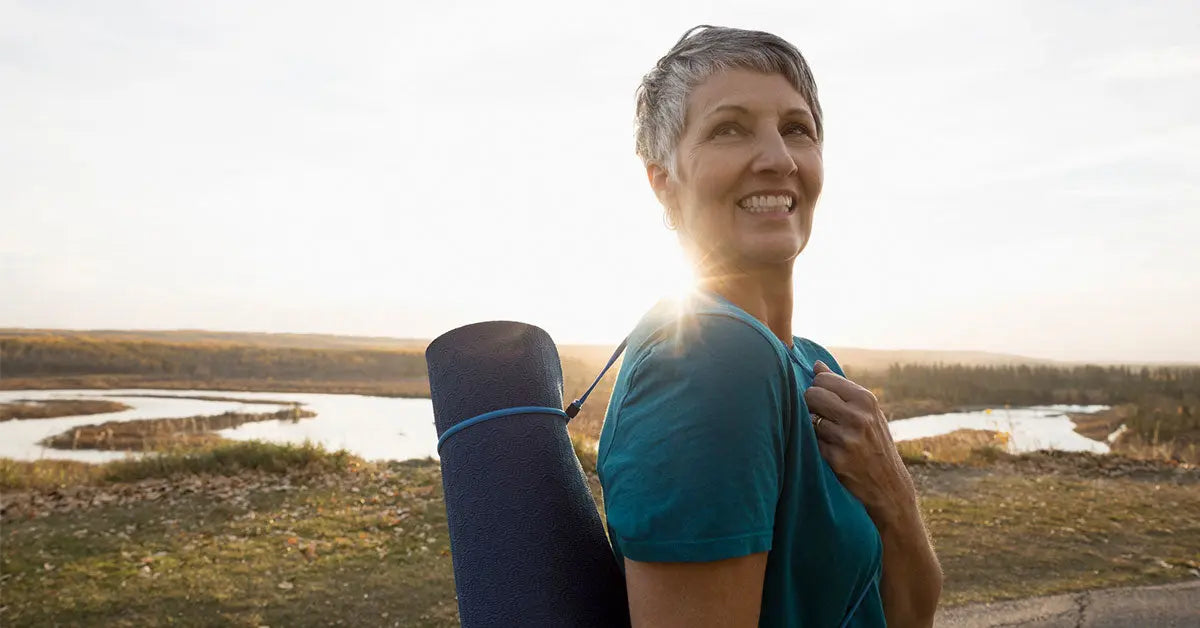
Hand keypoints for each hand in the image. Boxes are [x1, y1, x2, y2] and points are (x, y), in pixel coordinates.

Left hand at [804, 360, 916, 527]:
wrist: (889, 484)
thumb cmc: (875, 442)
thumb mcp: (867, 411)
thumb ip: (841, 388)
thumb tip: (816, 365)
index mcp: (866, 399)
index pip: (823, 379)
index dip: (818, 389)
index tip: (824, 400)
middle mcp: (858, 416)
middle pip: (812, 395)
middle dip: (810, 405)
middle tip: (821, 417)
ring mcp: (847, 438)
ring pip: (809, 419)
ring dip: (814, 427)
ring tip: (830, 436)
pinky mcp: (837, 458)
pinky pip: (812, 442)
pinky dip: (816, 445)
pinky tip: (831, 451)